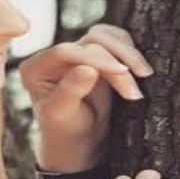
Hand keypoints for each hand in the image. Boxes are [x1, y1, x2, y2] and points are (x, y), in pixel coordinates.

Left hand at [18, 23, 154, 171]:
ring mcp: (76, 53)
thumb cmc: (65, 132)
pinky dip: (130, 51)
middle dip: (117, 62)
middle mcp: (53, 56)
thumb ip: (70, 91)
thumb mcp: (62, 115)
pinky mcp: (95, 54)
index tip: (122, 72)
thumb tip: (87, 68)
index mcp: (35, 68)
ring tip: (144, 76)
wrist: (81, 142)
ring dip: (128, 54)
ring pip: (105, 36)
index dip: (96, 58)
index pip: (66, 51)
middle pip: (90, 41)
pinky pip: (115, 40)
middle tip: (134, 91)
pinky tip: (140, 70)